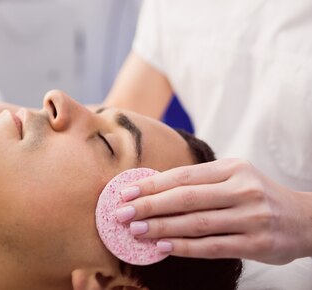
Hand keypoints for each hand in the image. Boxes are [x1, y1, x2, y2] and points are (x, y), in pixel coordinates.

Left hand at [116, 158, 311, 263]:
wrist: (304, 219)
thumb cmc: (258, 195)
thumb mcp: (236, 177)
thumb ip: (203, 182)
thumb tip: (156, 188)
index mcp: (233, 168)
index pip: (185, 175)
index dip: (153, 184)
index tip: (127, 191)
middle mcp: (241, 189)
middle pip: (186, 198)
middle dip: (150, 205)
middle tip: (122, 212)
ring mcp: (249, 217)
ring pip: (196, 223)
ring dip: (162, 228)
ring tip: (136, 231)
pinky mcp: (255, 244)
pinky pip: (213, 246)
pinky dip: (185, 247)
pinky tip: (164, 247)